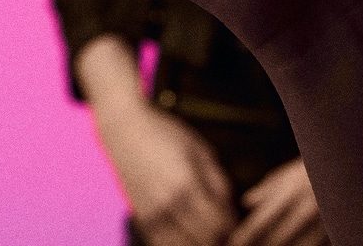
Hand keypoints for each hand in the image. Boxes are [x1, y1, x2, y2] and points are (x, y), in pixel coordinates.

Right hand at [94, 98, 236, 245]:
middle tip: (225, 228)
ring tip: (207, 231)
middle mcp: (168, 205)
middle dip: (221, 239)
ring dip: (200, 243)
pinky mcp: (140, 219)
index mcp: (187, 185)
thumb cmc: (164, 134)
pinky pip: (163, 245)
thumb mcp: (201, 151)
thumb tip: (232, 211)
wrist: (124, 129)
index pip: (220, 226)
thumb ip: (220, 183)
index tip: (238, 222)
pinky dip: (180, 243)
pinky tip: (187, 232)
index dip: (235, 228)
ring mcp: (151, 215)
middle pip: (205, 242)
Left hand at [229, 159, 326, 245]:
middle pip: (276, 240)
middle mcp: (305, 209)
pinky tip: (294, 245)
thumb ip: (269, 189)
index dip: (244, 236)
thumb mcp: (290, 172)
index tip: (232, 244)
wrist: (351, 165)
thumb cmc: (316, 166)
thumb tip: (247, 202)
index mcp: (291, 192)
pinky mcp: (335, 230)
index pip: (260, 221)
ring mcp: (322, 223)